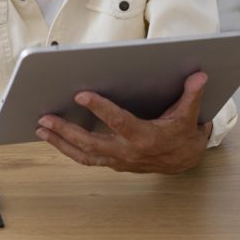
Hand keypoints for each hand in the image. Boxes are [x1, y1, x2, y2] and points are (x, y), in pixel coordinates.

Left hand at [36, 71, 212, 173]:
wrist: (184, 163)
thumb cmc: (183, 136)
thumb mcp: (190, 116)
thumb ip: (191, 95)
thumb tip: (199, 76)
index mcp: (144, 137)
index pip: (119, 122)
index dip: (100, 109)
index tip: (81, 94)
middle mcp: (127, 152)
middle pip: (91, 144)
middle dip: (66, 131)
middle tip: (45, 118)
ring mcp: (118, 160)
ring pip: (84, 155)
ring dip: (60, 143)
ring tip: (41, 129)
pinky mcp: (112, 163)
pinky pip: (86, 159)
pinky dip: (68, 149)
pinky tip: (53, 138)